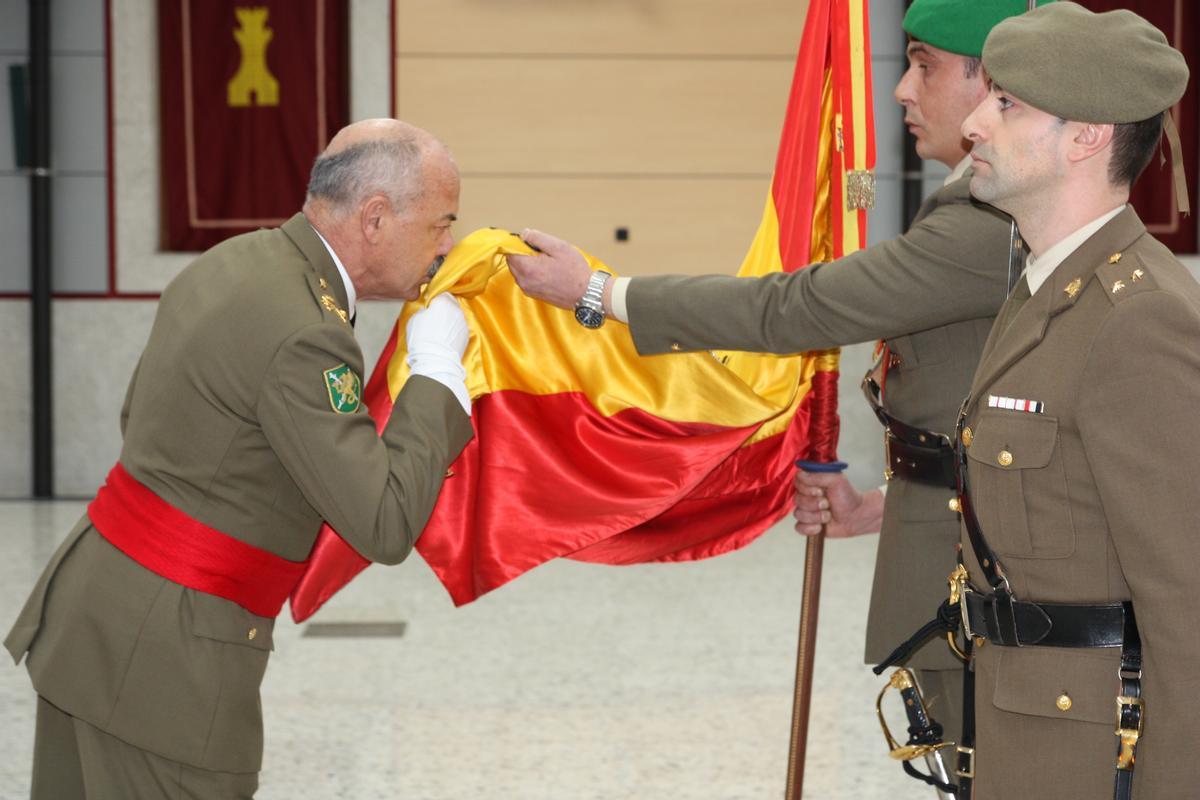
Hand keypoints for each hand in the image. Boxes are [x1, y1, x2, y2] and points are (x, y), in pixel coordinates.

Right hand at [405, 294, 470, 414]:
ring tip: (439, 330)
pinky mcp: (466, 335)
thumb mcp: (415, 319)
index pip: (440, 293)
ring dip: (449, 319)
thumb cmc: (422, 339)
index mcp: (444, 302)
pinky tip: (445, 338)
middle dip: (443, 308)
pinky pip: (458, 328)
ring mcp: (463, 323)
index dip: (433, 298)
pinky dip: (453, 331)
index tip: (428, 305)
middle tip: (433, 317)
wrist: (435, 361)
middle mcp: (457, 310)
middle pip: (450, 303)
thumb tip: (429, 311)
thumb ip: (424, 310)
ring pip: (455, 316)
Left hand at [506, 228, 593, 308]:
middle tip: (543, 252)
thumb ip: (537, 238)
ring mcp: (527, 289)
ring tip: (548, 262)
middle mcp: (523, 281)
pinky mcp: (532, 294)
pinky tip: (548, 272)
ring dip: (527, 263)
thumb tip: (523, 234)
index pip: (510, 251)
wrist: (586, 293)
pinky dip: (531, 272)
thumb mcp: (558, 247)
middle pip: (512, 261)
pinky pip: (525, 279)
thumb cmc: (574, 271)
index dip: (519, 243)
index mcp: (527, 268)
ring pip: (518, 270)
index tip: (532, 241)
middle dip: (523, 253)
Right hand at [792, 470, 882, 537]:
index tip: (820, 491)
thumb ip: (818, 475)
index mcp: (811, 482)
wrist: (856, 516)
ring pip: (798, 514)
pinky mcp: (807, 524)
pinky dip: (810, 528)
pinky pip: (799, 527)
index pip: (797, 482)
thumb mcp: (836, 479)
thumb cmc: (848, 496)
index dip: (807, 488)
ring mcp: (806, 510)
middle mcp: (806, 495)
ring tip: (828, 515)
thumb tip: (800, 474)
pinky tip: (820, 527)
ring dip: (816, 516)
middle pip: (797, 500)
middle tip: (827, 504)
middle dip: (814, 504)